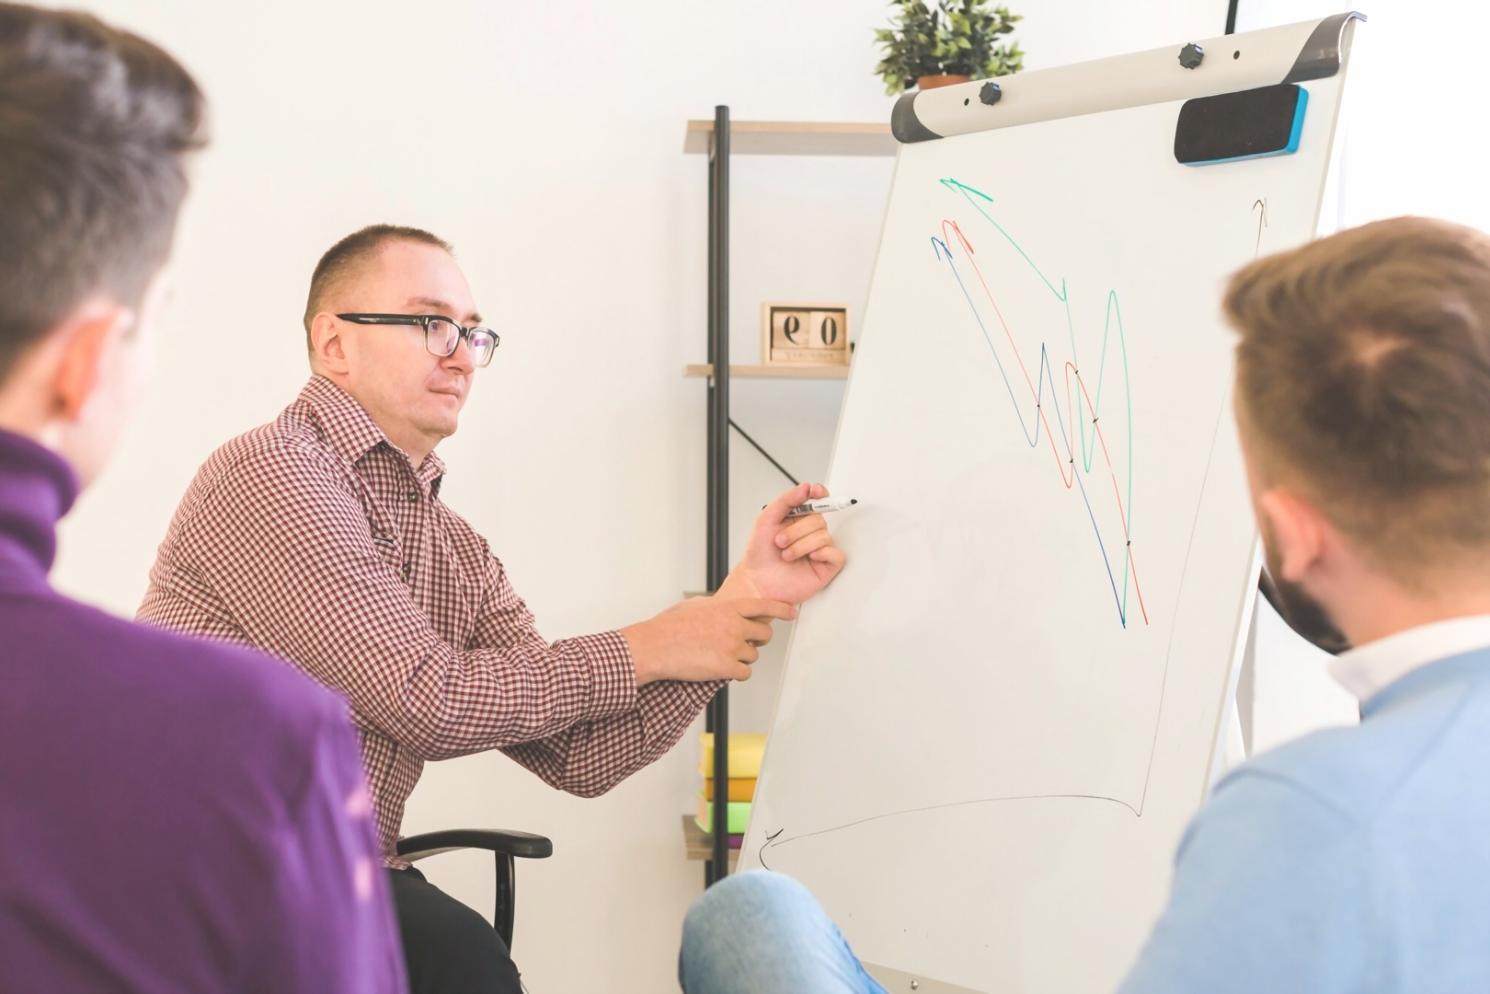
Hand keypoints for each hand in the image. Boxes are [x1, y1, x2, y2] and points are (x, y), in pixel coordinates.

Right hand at [620, 596, 796, 685]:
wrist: (654, 646)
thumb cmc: (669, 627)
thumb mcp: (696, 606)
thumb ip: (717, 607)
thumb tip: (725, 609)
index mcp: (728, 607)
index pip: (764, 606)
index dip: (781, 609)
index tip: (792, 613)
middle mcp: (735, 625)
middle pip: (764, 635)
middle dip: (757, 641)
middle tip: (743, 644)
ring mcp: (732, 646)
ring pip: (752, 656)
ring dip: (740, 659)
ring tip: (717, 656)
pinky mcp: (726, 667)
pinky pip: (744, 673)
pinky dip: (735, 674)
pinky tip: (719, 669)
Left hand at [719, 482, 846, 604]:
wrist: (756, 582)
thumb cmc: (760, 555)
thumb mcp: (766, 519)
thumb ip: (787, 500)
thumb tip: (806, 487)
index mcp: (798, 519)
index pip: (817, 501)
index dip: (820, 494)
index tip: (816, 491)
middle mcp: (810, 533)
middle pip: (819, 519)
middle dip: (796, 531)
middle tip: (780, 542)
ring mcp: (819, 550)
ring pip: (824, 536)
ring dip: (801, 545)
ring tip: (786, 555)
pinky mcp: (826, 567)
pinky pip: (836, 555)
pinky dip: (822, 554)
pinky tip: (809, 558)